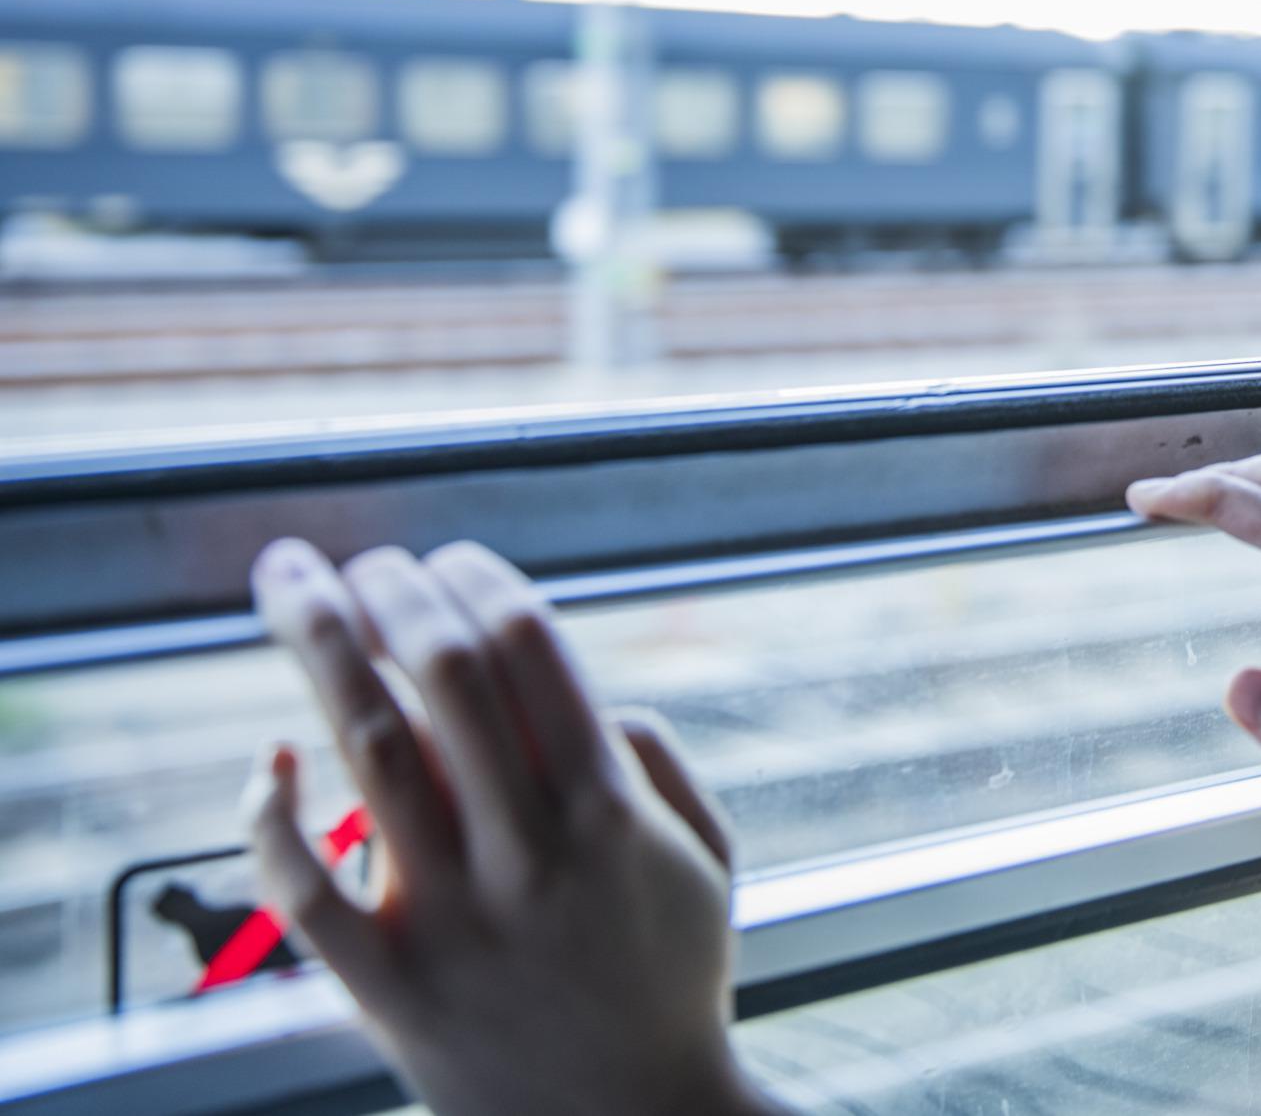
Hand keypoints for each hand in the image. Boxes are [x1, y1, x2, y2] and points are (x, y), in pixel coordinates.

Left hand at [244, 537, 783, 1115]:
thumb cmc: (668, 979)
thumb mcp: (709, 857)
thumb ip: (655, 758)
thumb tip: (580, 689)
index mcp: (610, 811)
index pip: (531, 650)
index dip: (480, 579)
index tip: (450, 556)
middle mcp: (528, 853)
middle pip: (442, 675)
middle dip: (394, 591)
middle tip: (366, 559)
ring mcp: (451, 918)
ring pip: (368, 750)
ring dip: (324, 647)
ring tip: (293, 584)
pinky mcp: (386, 984)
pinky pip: (303, 889)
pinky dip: (273, 814)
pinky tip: (271, 758)